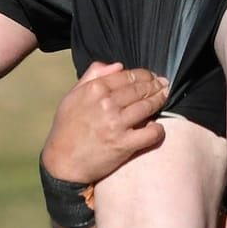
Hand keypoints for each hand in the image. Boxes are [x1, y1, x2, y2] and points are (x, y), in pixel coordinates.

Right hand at [41, 62, 171, 186]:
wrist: (62, 161)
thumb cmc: (66, 128)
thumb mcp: (72, 96)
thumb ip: (93, 76)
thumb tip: (118, 66)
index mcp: (95, 89)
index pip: (128, 75)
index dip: (144, 75)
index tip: (152, 76)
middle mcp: (107, 104)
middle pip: (141, 89)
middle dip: (156, 85)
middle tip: (164, 84)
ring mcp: (116, 124)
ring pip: (147, 107)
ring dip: (160, 100)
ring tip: (164, 97)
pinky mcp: (124, 144)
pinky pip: (151, 133)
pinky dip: (158, 129)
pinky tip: (157, 127)